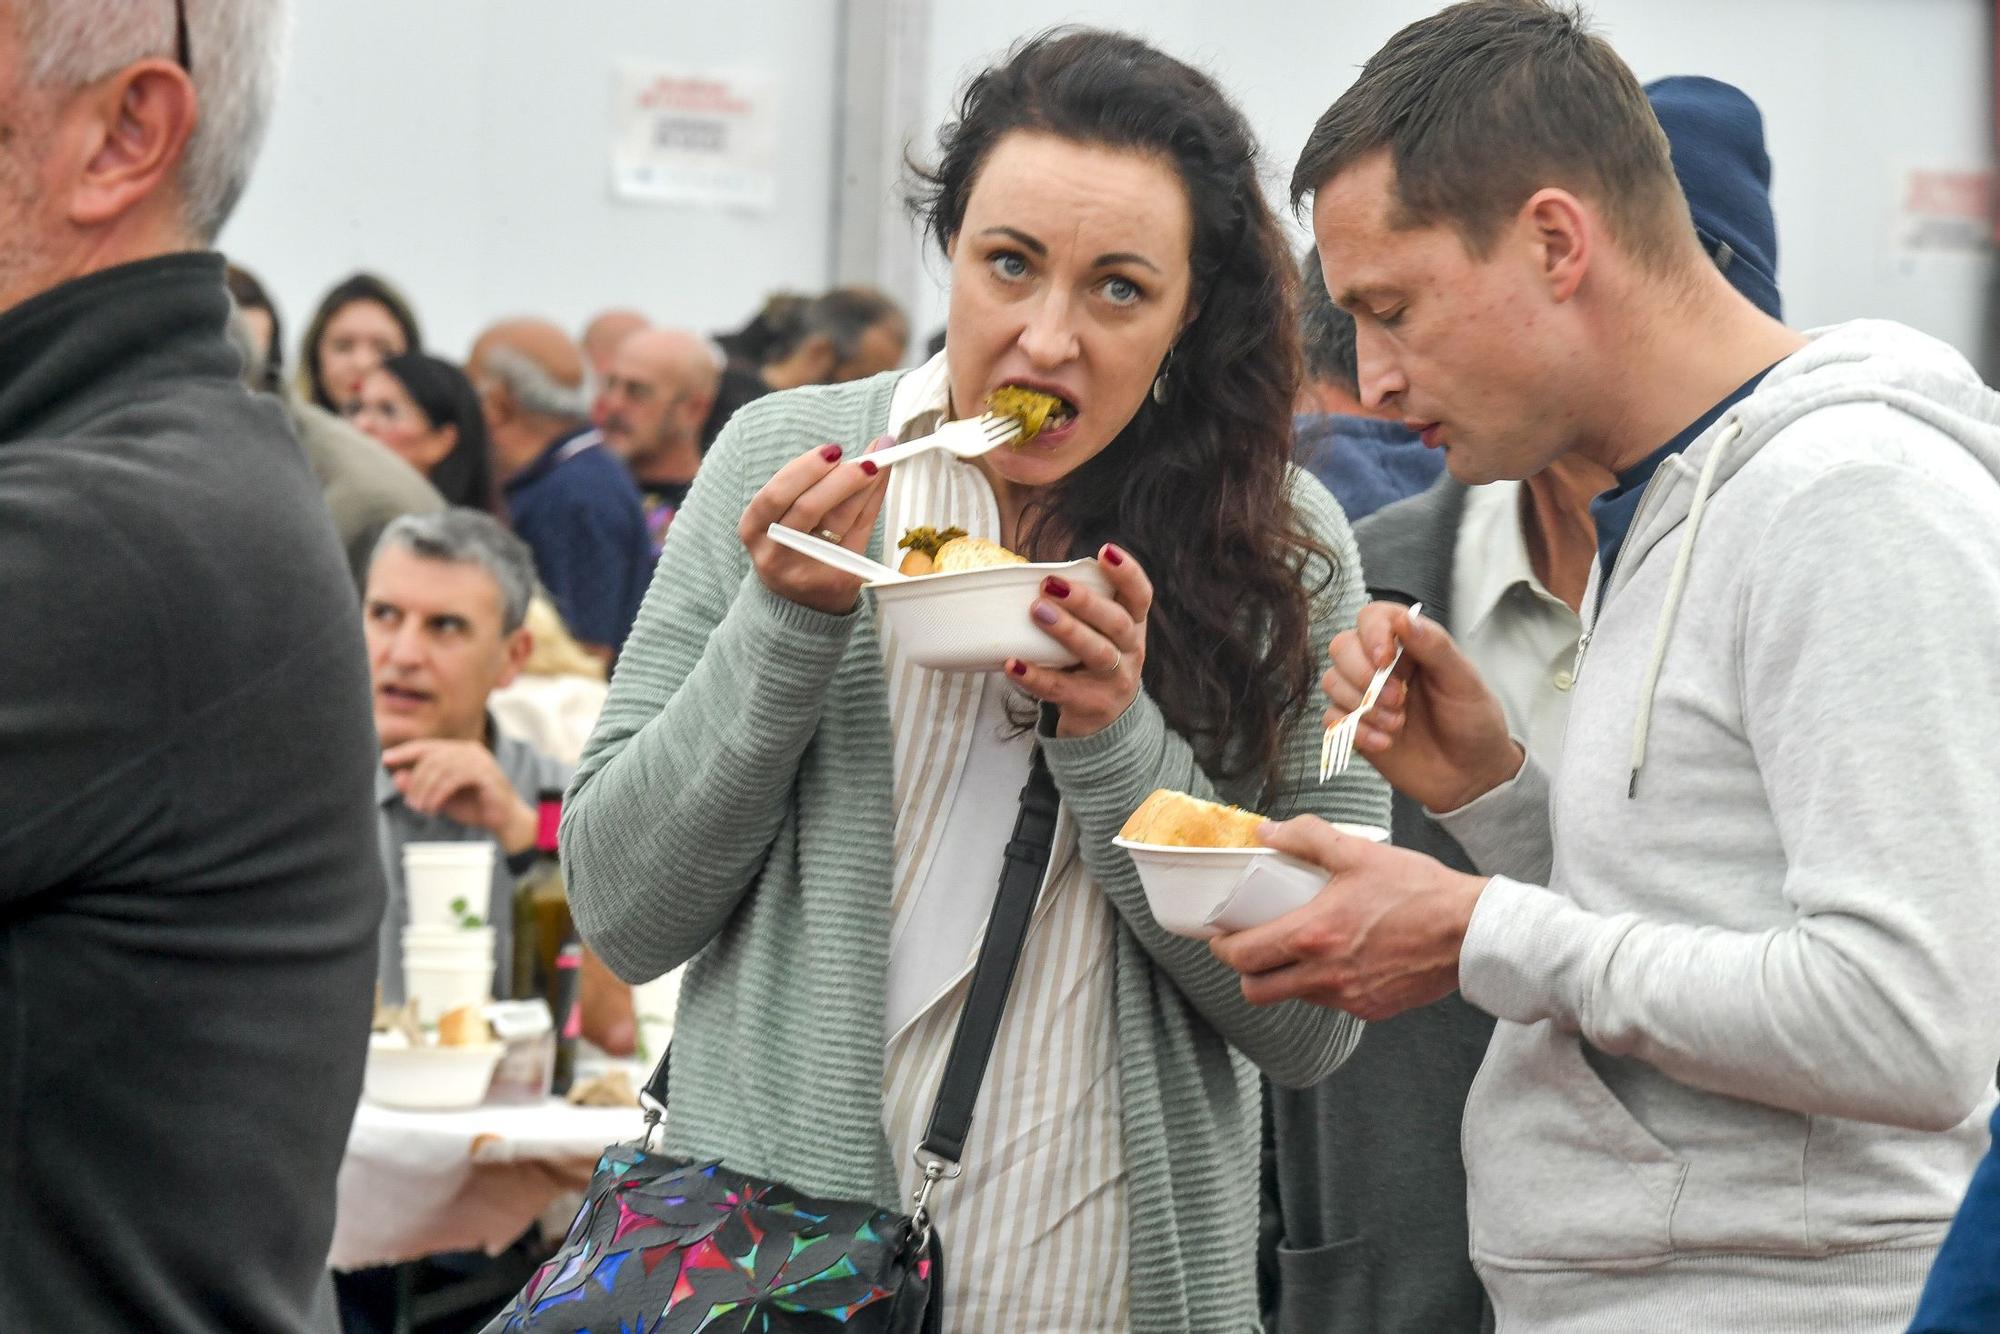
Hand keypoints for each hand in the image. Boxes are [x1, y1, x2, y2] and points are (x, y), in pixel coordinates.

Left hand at [382, 740, 536, 852]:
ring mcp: (479, 760)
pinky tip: (434, 807)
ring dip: (426, 790)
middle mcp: (469, 750)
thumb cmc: (474, 807)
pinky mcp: (486, 773)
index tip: (385, 759)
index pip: (426, 746)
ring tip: (421, 808)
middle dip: (416, 781)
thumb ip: (420, 787)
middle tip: (411, 804)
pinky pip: (454, 778)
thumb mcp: (440, 798)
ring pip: (440, 767)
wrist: (504, 821)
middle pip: (431, 757)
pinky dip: (439, 793)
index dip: (405, 751)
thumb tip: (397, 777)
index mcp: (459, 751)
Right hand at [739, 438, 891, 613]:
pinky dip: (871, 507)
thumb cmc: (795, 548)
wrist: (798, 605)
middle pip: (807, 509)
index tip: (832, 451)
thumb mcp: (790, 514)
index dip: (805, 470)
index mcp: (754, 530)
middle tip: (865, 461)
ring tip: (875, 467)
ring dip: (862, 489)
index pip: (775, 496)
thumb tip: (871, 446)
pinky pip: (859, 536)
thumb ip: (822, 479)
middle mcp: (774, 554)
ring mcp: (805, 571)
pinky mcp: (836, 581)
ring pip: (837, 522)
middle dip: (840, 479)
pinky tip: (878, 489)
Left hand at [1007, 544, 1149, 738]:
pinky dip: (1035, 676)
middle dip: (1085, 601)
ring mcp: (1115, 681)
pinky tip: (1012, 664)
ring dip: (1067, 630)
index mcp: (1134, 626)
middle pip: (1117, 623)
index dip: (1127, 572)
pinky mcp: (1091, 706)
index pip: (1141, 595)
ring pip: (1097, 653)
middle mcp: (1131, 651)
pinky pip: (1061, 689)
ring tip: (1037, 611)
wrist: (1105, 724)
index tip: (1105, 550)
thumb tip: (1031, 573)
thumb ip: (1085, 608)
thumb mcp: (1103, 635)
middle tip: (1051, 584)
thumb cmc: (1094, 664)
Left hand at [1208, 816, 1486, 1021]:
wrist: (1472, 932)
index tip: (1221, 935)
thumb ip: (1307, 838)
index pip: (1244, 957)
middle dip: (1246, 971)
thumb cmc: (1420, 891)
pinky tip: (1338, 958)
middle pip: (1257, 991)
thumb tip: (1267, 831)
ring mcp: (1349, 997)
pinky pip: (1331, 1002)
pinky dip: (1322, 984)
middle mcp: (1325, 975)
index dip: (1222, 948)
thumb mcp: (1359, 852)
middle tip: (1251, 946)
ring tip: (1296, 948)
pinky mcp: (1372, 1009)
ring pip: (1294, 997)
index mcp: (1314, 936)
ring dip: (1285, 978)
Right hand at [1324, 601, 1521, 812]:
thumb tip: (1405, 619)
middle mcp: (1383, 666)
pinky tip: (1385, 743)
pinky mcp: (1355, 726)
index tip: (1384, 659)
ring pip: (1332, 681)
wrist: (1471, 777)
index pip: (1373, 618)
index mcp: (1411, 645)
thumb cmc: (1475, 724)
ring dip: (1361, 705)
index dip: (1371, 634)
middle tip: (1398, 700)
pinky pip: (1332, 719)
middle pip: (1342, 647)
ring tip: (1396, 726)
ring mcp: (1366, 696)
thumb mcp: (1464, 682)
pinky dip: (1356, 731)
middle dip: (1362, 675)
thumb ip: (1435, 648)